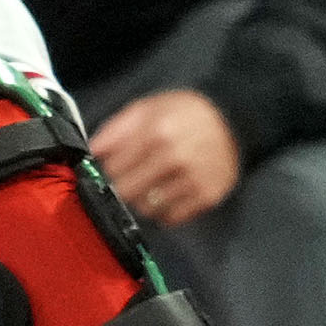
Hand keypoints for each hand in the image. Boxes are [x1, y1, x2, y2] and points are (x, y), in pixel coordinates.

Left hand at [92, 88, 240, 227]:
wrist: (233, 122)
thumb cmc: (183, 113)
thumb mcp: (147, 108)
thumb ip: (116, 129)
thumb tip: (92, 153)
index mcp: (155, 133)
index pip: (113, 169)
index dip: (109, 169)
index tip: (115, 167)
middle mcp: (173, 159)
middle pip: (127, 192)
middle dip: (123, 187)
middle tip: (131, 179)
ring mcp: (192, 181)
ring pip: (148, 209)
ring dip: (144, 201)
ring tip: (151, 187)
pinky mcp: (206, 197)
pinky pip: (171, 218)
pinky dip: (165, 211)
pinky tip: (169, 194)